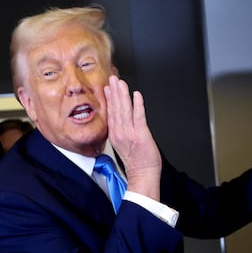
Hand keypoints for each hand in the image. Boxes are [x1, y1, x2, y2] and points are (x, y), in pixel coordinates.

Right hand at [104, 75, 161, 199]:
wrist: (143, 174)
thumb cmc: (136, 160)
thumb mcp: (122, 143)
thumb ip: (119, 129)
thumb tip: (118, 116)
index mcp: (115, 134)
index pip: (111, 112)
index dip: (110, 98)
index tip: (108, 86)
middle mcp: (120, 132)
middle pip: (116, 109)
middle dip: (114, 92)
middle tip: (113, 79)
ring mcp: (129, 133)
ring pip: (125, 110)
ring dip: (122, 95)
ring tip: (121, 83)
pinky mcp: (140, 135)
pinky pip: (138, 117)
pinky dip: (137, 105)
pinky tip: (136, 95)